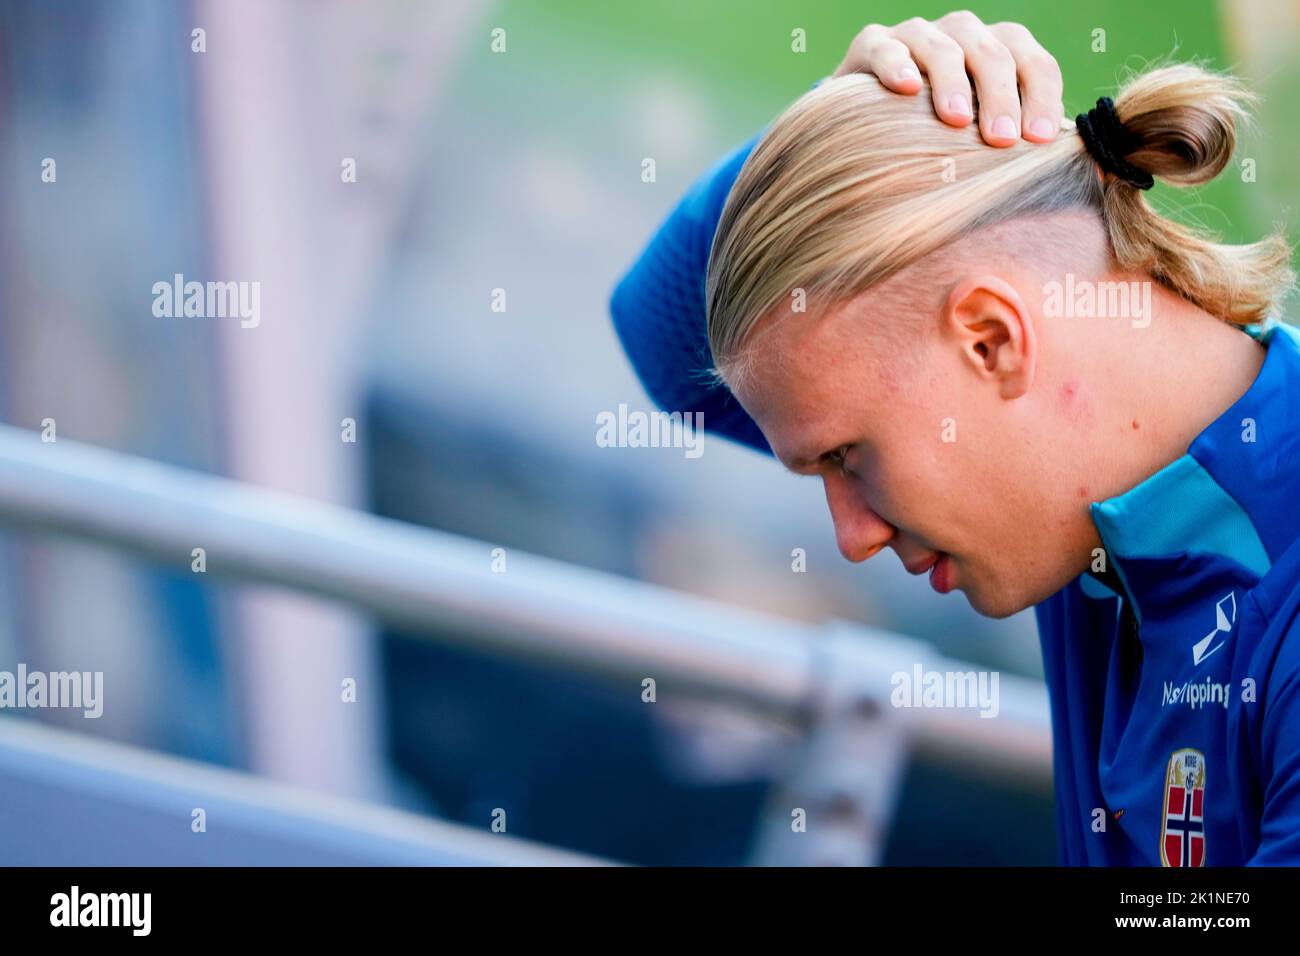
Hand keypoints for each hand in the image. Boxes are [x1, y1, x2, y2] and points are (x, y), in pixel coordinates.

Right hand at [832, 12, 1062, 146]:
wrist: (869, 125)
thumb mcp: (982, 139)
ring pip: (944, 46)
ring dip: (953, 81)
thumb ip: (1026, 148)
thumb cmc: (938, 138)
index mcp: (1000, 51)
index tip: (1040, 139)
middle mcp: (963, 35)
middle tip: (1002, 140)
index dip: (1042, 97)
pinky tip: (906, 88)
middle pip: (992, 53)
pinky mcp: (873, 45)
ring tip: (956, 119)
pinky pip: (886, 48)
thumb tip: (1094, 180)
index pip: (1033, 63)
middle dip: (1000, 96)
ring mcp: (917, 36)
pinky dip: (896, 64)